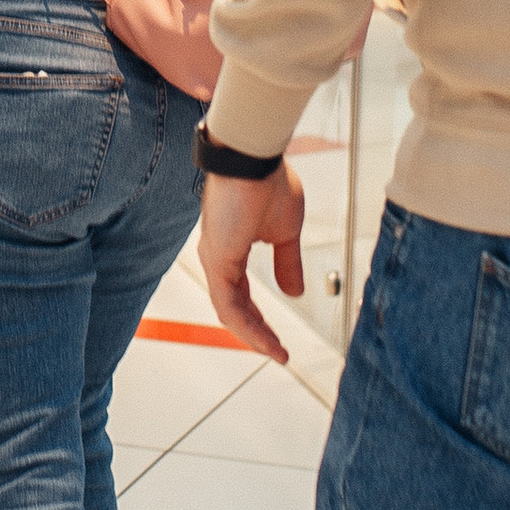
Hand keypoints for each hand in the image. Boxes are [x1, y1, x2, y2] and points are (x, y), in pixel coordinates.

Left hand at [198, 161, 306, 361]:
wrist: (255, 157)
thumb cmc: (269, 182)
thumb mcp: (286, 232)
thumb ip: (287, 263)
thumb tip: (294, 292)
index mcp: (231, 249)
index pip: (241, 295)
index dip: (260, 319)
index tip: (279, 340)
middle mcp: (217, 256)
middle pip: (234, 307)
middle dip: (257, 332)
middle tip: (278, 352)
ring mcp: (214, 258)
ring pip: (230, 311)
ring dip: (254, 335)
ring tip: (276, 352)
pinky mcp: (217, 258)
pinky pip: (228, 303)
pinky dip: (247, 324)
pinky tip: (265, 338)